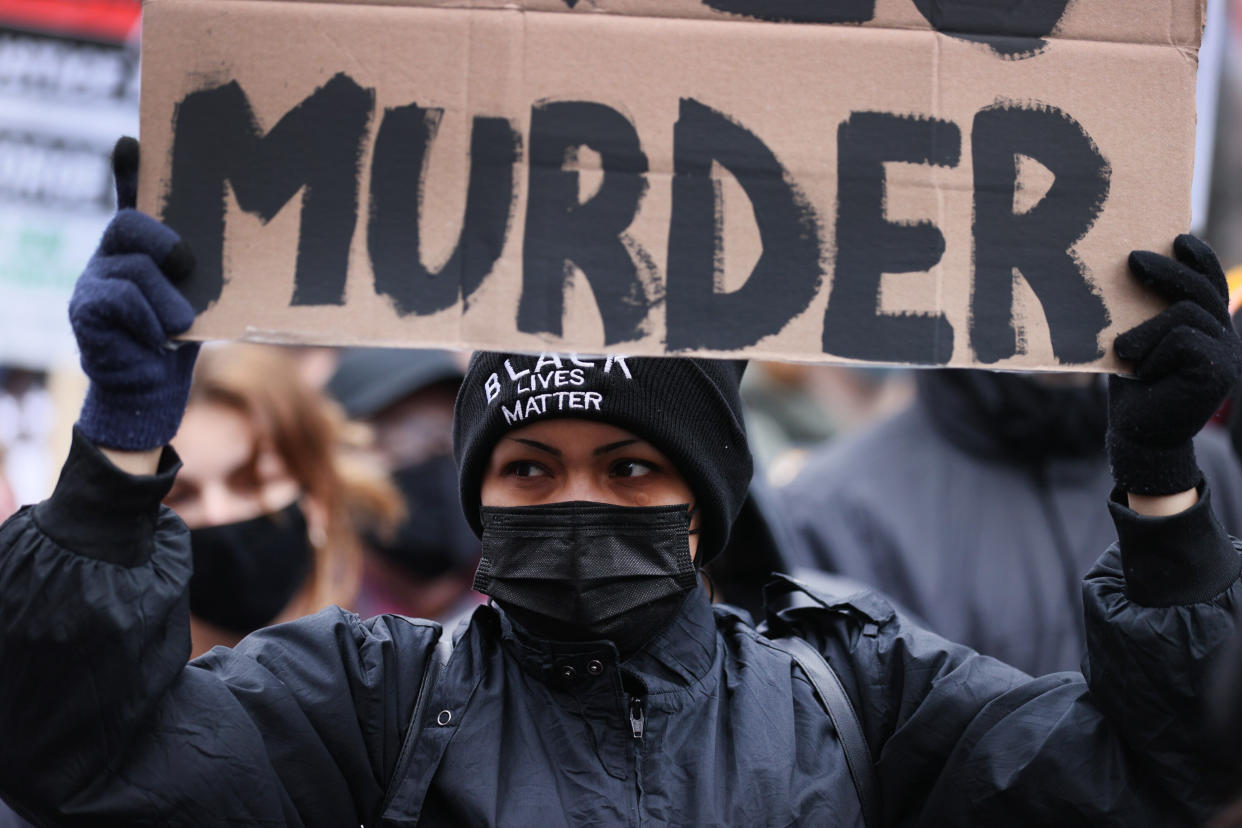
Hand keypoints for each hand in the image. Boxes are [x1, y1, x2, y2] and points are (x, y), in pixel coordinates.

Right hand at [70, 137, 199, 451]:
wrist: (151, 389)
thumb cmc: (179, 337)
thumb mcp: (198, 296)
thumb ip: (200, 269)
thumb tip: (223, 246)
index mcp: (140, 248)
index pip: (130, 199)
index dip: (129, 170)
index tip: (133, 143)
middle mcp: (110, 256)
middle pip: (129, 225)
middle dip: (163, 241)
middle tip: (187, 262)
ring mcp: (92, 281)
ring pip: (134, 270)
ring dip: (168, 301)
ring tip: (180, 324)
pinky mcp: (84, 310)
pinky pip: (122, 301)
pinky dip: (149, 322)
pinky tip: (156, 340)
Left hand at [1107, 234, 1241, 495]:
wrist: (1138, 434)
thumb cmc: (1133, 385)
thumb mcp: (1138, 340)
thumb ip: (1147, 312)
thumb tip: (1134, 266)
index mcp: (1208, 327)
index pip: (1211, 283)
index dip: (1198, 258)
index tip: (1176, 237)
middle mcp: (1225, 337)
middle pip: (1201, 289)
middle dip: (1166, 270)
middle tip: (1132, 260)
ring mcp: (1228, 354)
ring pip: (1185, 314)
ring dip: (1146, 331)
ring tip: (1124, 352)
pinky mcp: (1221, 371)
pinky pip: (1182, 340)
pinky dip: (1153, 352)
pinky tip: (1142, 373)